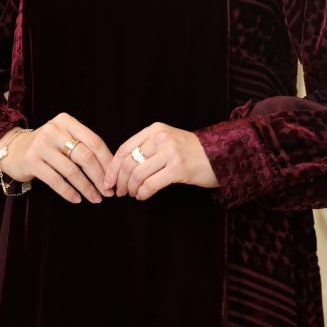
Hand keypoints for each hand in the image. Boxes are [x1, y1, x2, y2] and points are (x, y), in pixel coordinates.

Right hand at [0, 113, 113, 204]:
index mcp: (66, 122)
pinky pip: (55, 180)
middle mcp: (54, 130)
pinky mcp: (31, 161)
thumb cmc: (47, 146)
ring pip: (72, 171)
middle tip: (108, 192)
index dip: (107, 161)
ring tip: (95, 198)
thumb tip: (110, 170)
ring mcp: (41, 145)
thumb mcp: (64, 137)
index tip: (114, 178)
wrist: (13, 149)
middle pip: (85, 156)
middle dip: (99, 177)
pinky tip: (77, 199)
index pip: (94, 141)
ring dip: (87, 187)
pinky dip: (69, 192)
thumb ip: (84, 146)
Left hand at [103, 122, 217, 200]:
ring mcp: (170, 153)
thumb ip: (146, 147)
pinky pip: (151, 184)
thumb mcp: (167, 140)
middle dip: (120, 181)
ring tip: (133, 194)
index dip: (113, 167)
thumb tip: (120, 168)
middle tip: (119, 191)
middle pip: (129, 163)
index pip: (124, 148)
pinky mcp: (178, 169)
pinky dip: (143, 193)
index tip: (108, 180)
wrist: (219, 155)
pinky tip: (143, 196)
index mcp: (155, 130)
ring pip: (138, 175)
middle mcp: (161, 138)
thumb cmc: (190, 151)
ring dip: (131, 189)